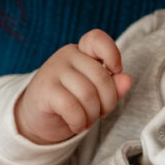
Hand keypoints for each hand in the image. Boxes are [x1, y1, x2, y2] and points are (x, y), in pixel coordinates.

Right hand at [15, 29, 131, 143]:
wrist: (38, 117)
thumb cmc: (72, 101)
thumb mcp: (97, 93)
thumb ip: (113, 86)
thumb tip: (126, 80)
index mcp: (82, 51)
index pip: (97, 39)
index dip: (112, 53)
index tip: (116, 70)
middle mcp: (67, 56)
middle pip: (101, 77)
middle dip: (108, 102)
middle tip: (100, 113)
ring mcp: (53, 71)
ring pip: (88, 94)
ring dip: (93, 115)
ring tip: (87, 121)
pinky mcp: (44, 91)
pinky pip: (71, 107)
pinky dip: (79, 122)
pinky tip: (76, 125)